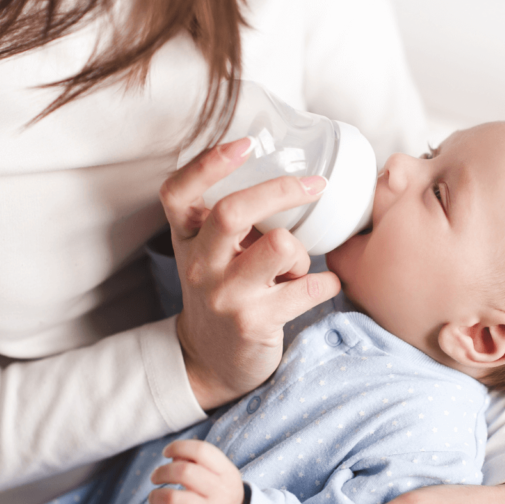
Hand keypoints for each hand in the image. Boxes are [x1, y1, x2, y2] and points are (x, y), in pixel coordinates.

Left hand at [127, 439, 244, 503]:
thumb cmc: (221, 493)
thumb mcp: (220, 474)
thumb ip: (198, 461)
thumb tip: (173, 455)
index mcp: (227, 473)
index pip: (201, 451)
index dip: (179, 447)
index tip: (166, 453)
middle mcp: (221, 493)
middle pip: (184, 472)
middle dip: (162, 471)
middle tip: (155, 477)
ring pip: (173, 499)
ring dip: (155, 495)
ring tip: (154, 497)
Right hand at [160, 136, 341, 408]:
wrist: (212, 359)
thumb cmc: (222, 290)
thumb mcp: (210, 252)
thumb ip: (231, 218)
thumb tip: (288, 173)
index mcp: (187, 238)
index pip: (178, 193)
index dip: (208, 164)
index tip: (245, 144)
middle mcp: (200, 265)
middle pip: (232, 212)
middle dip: (280, 191)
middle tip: (314, 185)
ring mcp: (226, 295)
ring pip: (280, 246)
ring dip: (302, 253)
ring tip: (298, 268)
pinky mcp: (255, 322)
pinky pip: (309, 288)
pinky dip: (326, 283)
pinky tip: (321, 287)